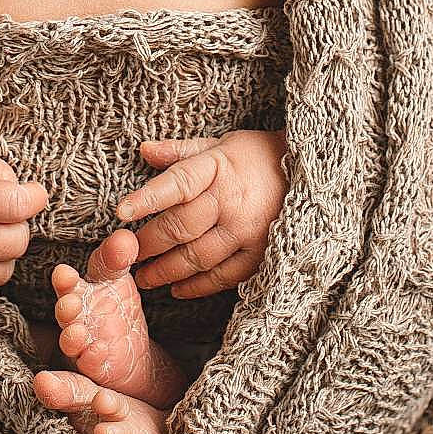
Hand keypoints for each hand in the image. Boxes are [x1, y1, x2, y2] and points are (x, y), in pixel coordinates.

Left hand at [114, 129, 289, 297]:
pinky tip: (177, 289)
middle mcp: (232, 201)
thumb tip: (144, 149)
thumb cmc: (257, 157)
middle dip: (148, 244)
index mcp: (219, 168)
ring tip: (144, 277)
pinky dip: (197, 286)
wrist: (312, 175)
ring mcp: (248, 231)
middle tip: (125, 254)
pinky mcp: (261, 254)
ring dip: (166, 271)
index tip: (120, 212)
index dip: (147, 198)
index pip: (177, 183)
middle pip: (181, 227)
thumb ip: (181, 151)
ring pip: (198, 257)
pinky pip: (223, 276)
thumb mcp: (221, 144)